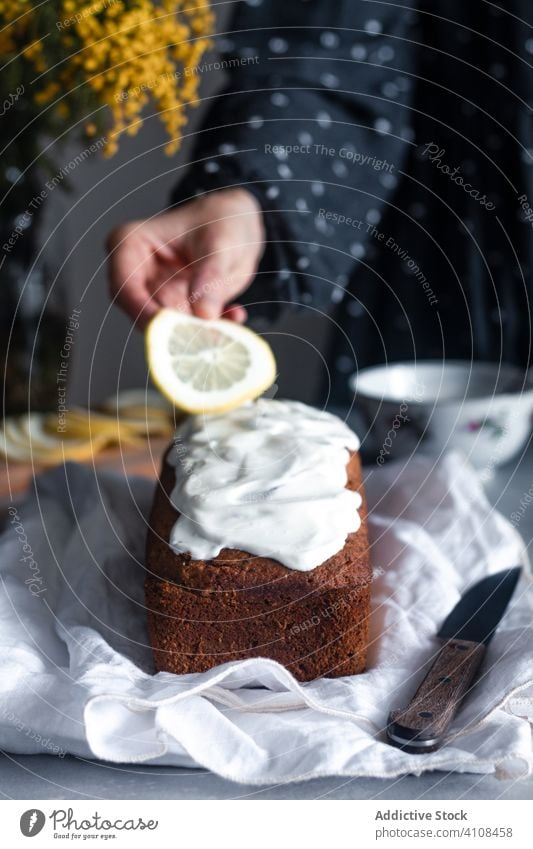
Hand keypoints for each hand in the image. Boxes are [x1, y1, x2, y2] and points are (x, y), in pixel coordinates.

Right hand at [106, 188, 264, 328]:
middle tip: (204, 339)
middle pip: (141, 313)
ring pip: (164, 329)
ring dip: (196, 334)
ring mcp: (154, 294)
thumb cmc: (221, 220)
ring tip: (226, 330)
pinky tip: (234, 316)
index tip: (171, 331)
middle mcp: (135, 273)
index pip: (124, 286)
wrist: (237, 226)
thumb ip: (211, 276)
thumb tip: (203, 313)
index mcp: (131, 244)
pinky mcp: (174, 310)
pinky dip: (211, 330)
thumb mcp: (221, 242)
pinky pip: (187, 331)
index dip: (143, 312)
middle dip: (173, 332)